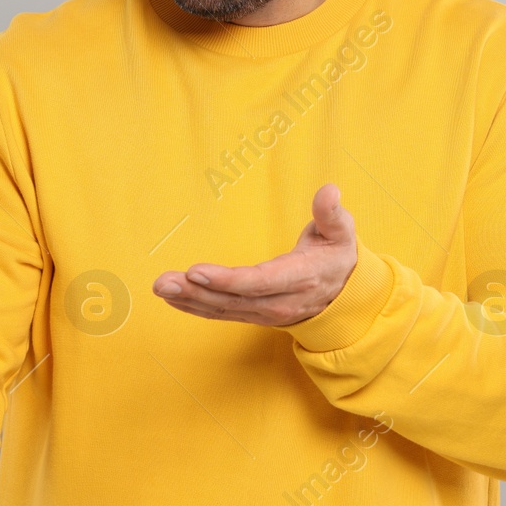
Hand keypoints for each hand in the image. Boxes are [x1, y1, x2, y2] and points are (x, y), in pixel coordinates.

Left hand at [153, 183, 358, 326]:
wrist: (345, 296)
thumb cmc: (337, 256)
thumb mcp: (342, 232)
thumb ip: (332, 213)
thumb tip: (329, 190)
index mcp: (300, 278)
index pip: (258, 282)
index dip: (227, 280)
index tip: (196, 271)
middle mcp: (280, 302)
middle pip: (233, 299)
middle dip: (195, 292)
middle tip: (162, 282)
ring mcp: (265, 313)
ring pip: (223, 309)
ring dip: (188, 300)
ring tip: (160, 288)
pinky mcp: (254, 314)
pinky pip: (221, 314)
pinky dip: (195, 307)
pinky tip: (173, 299)